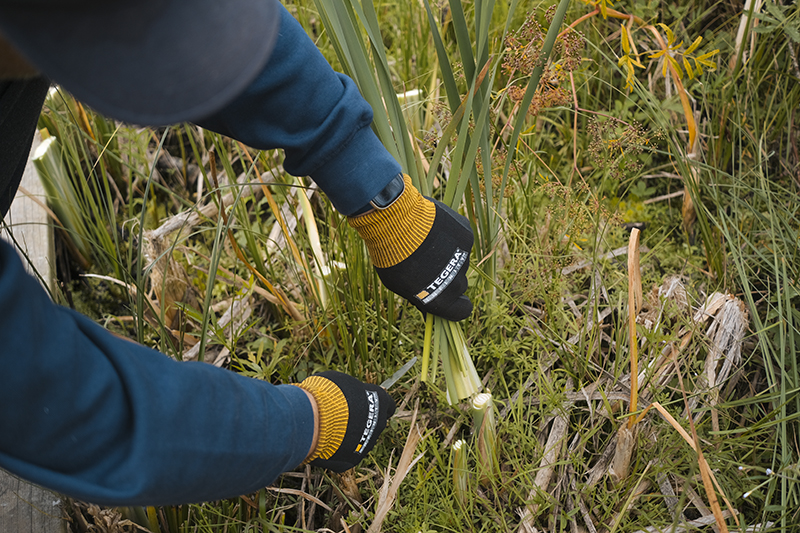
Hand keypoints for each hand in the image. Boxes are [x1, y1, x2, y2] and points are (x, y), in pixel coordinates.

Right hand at [295, 371, 394, 471]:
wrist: (314, 420)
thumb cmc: (327, 394)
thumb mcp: (342, 381)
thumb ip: (353, 390)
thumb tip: (349, 393)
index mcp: (380, 402)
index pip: (388, 404)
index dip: (375, 404)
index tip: (365, 402)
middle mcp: (378, 424)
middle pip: (375, 424)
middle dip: (363, 421)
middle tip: (344, 416)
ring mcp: (366, 444)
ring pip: (361, 440)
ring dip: (350, 436)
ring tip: (329, 429)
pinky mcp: (352, 460)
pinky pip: (346, 454)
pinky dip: (337, 450)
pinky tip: (324, 441)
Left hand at [348, 175, 473, 320]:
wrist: (398, 226)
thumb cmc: (393, 259)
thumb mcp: (399, 286)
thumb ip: (418, 296)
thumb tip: (426, 305)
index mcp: (444, 299)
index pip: (463, 310)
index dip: (457, 305)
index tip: (448, 297)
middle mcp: (458, 281)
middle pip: (459, 284)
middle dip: (448, 277)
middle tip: (430, 264)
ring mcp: (464, 257)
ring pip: (460, 260)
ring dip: (448, 254)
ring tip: (426, 243)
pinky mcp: (466, 236)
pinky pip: (461, 240)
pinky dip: (451, 236)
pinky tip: (434, 229)